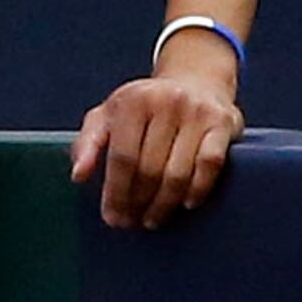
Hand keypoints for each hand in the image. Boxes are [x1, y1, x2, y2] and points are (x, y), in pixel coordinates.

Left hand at [70, 34, 243, 228]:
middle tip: (132, 222)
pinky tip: (185, 204)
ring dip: (164, 204)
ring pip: (177, 173)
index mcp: (133, 100)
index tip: (112, 217)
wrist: (196, 79)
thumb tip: (79, 175)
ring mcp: (197, 112)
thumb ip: (88, 142)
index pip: (122, 158)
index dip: (115, 193)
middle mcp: (166, 102)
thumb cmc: (146, 106)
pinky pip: (209, 165)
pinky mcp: (222, 123)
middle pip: (149, 169)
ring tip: (153, 219)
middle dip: (137, 202)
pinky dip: (197, 189)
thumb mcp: (109, 114)